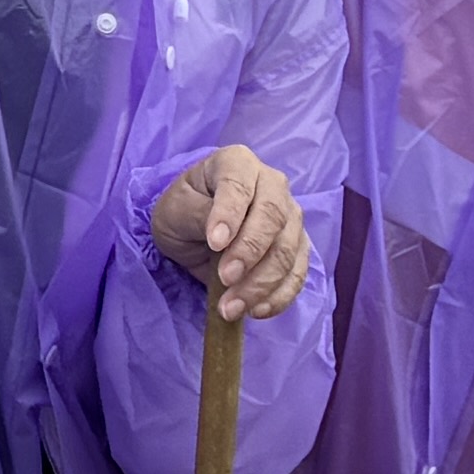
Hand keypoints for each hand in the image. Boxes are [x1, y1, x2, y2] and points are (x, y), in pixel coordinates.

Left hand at [150, 145, 310, 321]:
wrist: (195, 232)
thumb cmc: (184, 211)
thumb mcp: (176, 210)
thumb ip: (199, 216)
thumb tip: (222, 238)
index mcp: (237, 163)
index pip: (239, 184)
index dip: (230, 214)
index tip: (214, 243)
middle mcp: (272, 183)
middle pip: (273, 216)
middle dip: (250, 252)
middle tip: (226, 279)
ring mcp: (290, 216)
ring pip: (288, 249)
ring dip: (262, 283)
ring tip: (231, 307)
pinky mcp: (297, 248)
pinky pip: (297, 274)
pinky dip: (279, 296)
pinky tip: (255, 311)